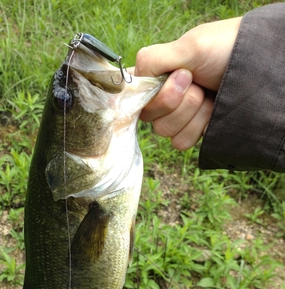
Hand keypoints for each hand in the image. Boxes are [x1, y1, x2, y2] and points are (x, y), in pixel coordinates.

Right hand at [135, 17, 241, 149]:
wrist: (256, 67)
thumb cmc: (224, 49)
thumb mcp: (188, 46)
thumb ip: (153, 60)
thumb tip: (130, 80)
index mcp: (156, 75)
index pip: (131, 94)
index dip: (143, 96)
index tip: (170, 82)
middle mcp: (163, 98)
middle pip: (149, 117)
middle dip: (174, 100)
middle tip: (195, 82)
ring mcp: (178, 117)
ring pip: (164, 131)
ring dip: (189, 112)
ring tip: (206, 95)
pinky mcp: (192, 132)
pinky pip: (180, 142)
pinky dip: (197, 126)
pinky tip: (211, 111)